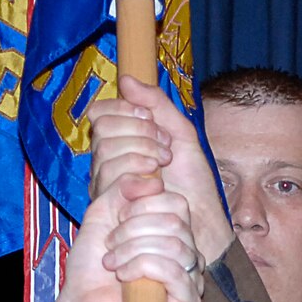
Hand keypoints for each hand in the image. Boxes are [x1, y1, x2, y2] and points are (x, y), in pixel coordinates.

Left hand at [46, 174, 201, 301]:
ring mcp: (191, 279)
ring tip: (112, 262)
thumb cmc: (91, 268)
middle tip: (110, 243)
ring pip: (175, 245)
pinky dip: (141, 267)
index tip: (115, 220)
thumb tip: (153, 179)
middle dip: (134, 228)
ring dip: (133, 249)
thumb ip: (123, 188)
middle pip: (176, 221)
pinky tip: (123, 276)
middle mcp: (187, 253)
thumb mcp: (102, 215)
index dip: (142, 204)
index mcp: (171, 231)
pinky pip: (174, 271)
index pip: (176, 202)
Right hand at [86, 76, 233, 265]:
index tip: (153, 120)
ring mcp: (103, 185)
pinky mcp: (108, 205)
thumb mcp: (181, 134)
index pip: (101, 113)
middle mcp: (105, 163)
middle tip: (165, 148)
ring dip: (141, 150)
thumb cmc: (193, 185)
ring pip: (105, 150)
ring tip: (164, 165)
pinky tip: (155, 182)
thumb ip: (157, 105)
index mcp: (120, 144)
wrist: (201, 222)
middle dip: (138, 130)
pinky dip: (136, 171)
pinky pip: (110, 175)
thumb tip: (127, 79)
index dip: (126, 109)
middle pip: (102, 129)